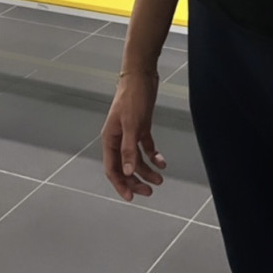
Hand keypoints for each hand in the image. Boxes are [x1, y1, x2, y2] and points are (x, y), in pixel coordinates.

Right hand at [101, 69, 167, 201]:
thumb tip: (128, 172)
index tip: (131, 197)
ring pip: (136, 159)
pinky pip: (146, 147)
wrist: (142, 75)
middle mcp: (118, 139)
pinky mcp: (140, 128)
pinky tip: (162, 162)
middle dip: (136, 181)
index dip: (120, 184)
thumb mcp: (132, 123)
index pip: (112, 169)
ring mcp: (130, 134)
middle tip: (149, 191)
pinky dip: (153, 156)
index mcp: (110, 139)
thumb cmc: (133, 96)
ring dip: (147, 170)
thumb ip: (129, 148)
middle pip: (125, 167)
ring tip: (160, 179)